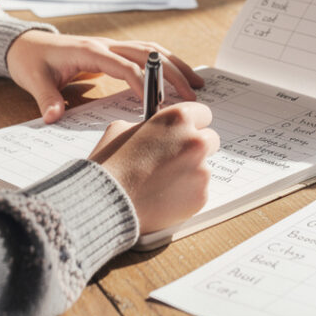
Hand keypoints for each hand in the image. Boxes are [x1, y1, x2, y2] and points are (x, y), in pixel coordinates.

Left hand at [5, 32, 203, 122]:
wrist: (26, 44)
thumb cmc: (32, 61)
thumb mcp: (35, 80)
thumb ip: (47, 98)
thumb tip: (54, 117)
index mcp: (89, 51)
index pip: (123, 65)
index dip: (142, 83)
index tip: (156, 104)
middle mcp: (105, 45)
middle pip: (147, 54)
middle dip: (172, 73)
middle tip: (192, 94)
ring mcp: (111, 45)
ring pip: (152, 50)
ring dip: (175, 65)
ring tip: (196, 83)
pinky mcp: (114, 51)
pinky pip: (146, 53)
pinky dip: (166, 63)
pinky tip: (180, 75)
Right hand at [89, 102, 218, 234]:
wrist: (105, 202)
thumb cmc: (110, 164)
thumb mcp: (121, 129)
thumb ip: (147, 125)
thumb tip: (155, 130)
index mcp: (178, 119)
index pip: (203, 113)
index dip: (192, 123)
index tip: (185, 131)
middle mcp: (195, 142)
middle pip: (210, 140)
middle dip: (195, 148)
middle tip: (175, 158)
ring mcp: (201, 171)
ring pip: (203, 168)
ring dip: (189, 172)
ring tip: (160, 182)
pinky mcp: (201, 196)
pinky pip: (198, 191)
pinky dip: (185, 194)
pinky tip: (163, 196)